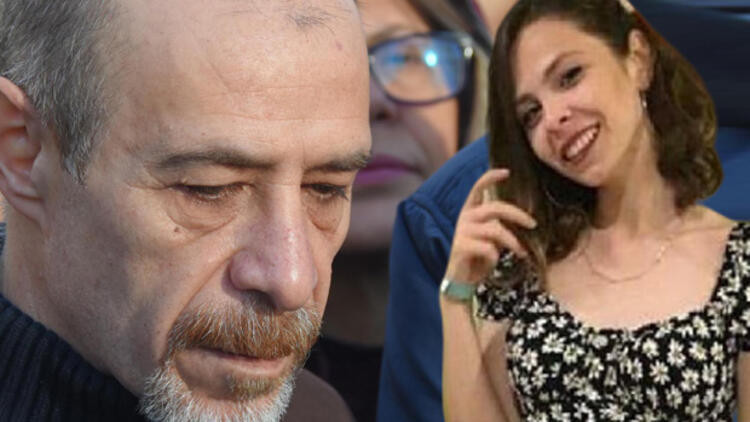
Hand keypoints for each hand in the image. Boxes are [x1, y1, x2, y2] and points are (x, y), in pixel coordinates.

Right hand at [445, 169, 536, 284]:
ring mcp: (462, 232)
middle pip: (495, 208)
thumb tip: (525, 221)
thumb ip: (501, 226)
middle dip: (518, 215)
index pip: (478, 188)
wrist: (461, 280)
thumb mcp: (492, 239)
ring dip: (513, 242)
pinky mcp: (461, 247)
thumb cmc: (479, 257)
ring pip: (495, 230)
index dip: (490, 177)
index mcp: (470, 211)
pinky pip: (488, 248)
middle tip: (533, 225)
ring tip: (522, 253)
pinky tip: (494, 262)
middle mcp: (465, 218)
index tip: (506, 172)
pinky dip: (495, 256)